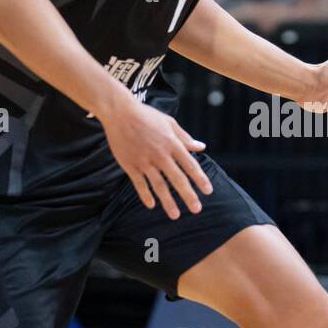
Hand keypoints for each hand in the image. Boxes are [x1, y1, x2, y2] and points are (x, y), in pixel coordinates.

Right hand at [102, 98, 212, 219]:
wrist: (119, 112)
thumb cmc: (146, 116)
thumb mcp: (169, 123)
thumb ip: (185, 137)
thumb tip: (201, 147)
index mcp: (172, 143)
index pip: (190, 165)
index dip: (200, 179)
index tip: (208, 191)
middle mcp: (160, 154)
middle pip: (177, 179)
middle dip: (188, 195)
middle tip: (196, 209)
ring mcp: (144, 161)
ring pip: (158, 185)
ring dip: (168, 201)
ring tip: (175, 215)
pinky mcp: (130, 165)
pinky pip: (139, 184)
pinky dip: (145, 195)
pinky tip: (151, 205)